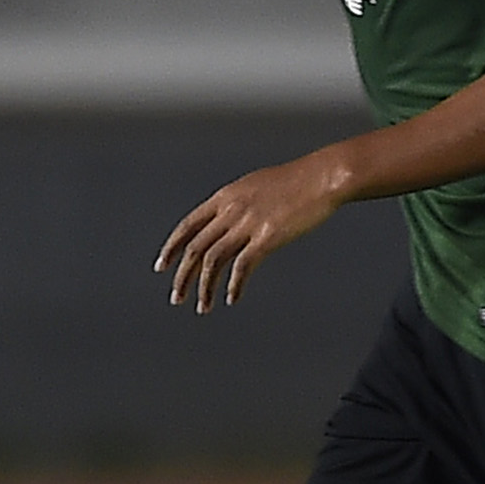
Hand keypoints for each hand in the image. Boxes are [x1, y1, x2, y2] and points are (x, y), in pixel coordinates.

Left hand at [158, 152, 350, 311]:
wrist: (322, 177)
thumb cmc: (295, 181)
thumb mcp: (254, 186)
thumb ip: (236, 203)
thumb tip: (226, 221)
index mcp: (224, 197)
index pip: (187, 226)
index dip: (171, 248)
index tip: (162, 266)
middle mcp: (230, 210)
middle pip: (195, 248)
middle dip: (182, 276)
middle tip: (176, 297)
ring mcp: (247, 223)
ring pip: (214, 261)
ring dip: (205, 288)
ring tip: (203, 307)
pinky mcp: (267, 237)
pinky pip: (242, 267)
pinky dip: (234, 286)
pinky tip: (232, 298)